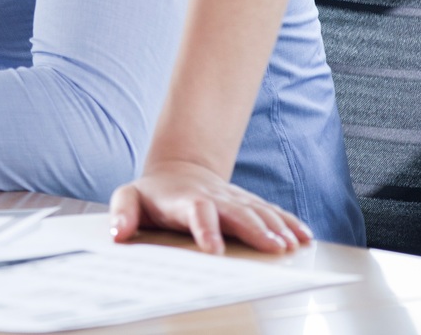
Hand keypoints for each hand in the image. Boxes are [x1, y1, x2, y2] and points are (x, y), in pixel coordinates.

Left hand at [110, 160, 313, 253]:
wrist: (178, 171)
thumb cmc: (152, 193)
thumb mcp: (128, 197)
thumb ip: (122, 212)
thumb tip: (117, 232)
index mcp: (185, 200)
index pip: (197, 212)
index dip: (206, 229)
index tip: (215, 250)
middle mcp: (214, 197)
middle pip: (237, 212)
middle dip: (256, 230)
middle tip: (274, 249)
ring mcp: (233, 199)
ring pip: (258, 211)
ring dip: (276, 228)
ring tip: (291, 246)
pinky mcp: (247, 203)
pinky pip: (271, 211)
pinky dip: (288, 222)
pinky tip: (303, 237)